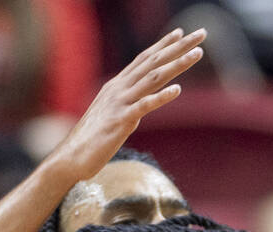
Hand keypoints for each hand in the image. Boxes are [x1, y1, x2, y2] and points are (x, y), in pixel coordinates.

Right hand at [56, 28, 205, 178]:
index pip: (144, 59)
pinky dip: (161, 97)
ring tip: (197, 54)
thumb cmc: (93, 139)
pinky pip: (144, 106)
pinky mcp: (121, 122)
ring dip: (177, 65)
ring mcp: (120, 103)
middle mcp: (119, 89)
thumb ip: (128, 105)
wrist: (71, 157)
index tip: (181, 33)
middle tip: (201, 34)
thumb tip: (141, 104)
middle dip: (179, 47)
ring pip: (153, 78)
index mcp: (118, 86)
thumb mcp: (113, 115)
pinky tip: (177, 90)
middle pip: (153, 62)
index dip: (163, 44)